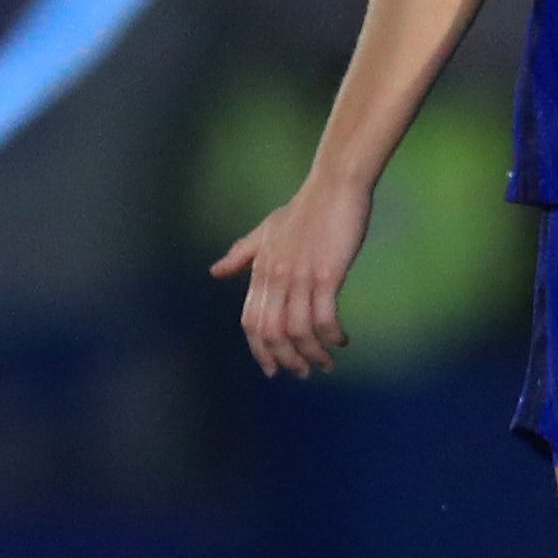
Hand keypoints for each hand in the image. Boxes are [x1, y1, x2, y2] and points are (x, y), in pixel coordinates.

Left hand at [211, 177, 367, 376]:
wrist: (334, 185)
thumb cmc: (304, 209)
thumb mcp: (266, 231)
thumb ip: (241, 254)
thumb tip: (215, 273)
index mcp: (261, 269)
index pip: (251, 321)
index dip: (260, 350)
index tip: (273, 370)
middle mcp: (276, 275)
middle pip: (271, 332)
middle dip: (286, 360)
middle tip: (304, 372)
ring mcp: (300, 275)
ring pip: (298, 331)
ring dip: (313, 354)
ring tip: (327, 363)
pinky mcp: (327, 274)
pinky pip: (324, 318)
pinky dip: (331, 336)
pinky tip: (342, 340)